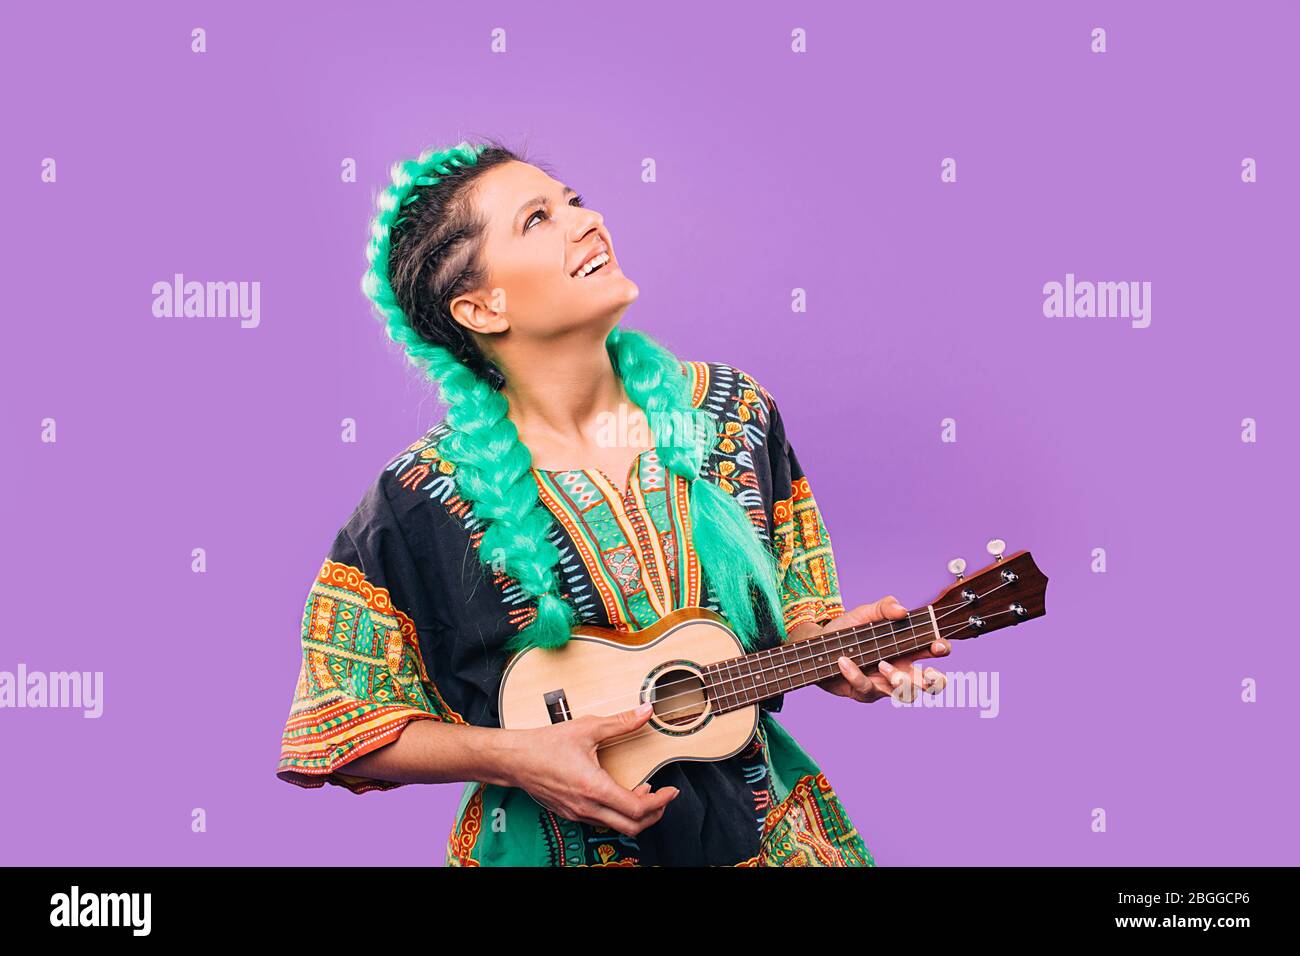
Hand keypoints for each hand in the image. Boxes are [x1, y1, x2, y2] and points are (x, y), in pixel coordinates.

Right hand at [500, 703, 679, 835]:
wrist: (514, 759)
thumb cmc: (546, 744)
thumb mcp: (587, 728)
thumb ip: (621, 722)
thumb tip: (646, 712)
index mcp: (594, 788)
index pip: (637, 809)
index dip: (660, 802)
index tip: (671, 790)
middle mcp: (587, 807)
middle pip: (632, 827)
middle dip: (654, 814)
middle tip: (663, 796)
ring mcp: (578, 813)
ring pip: (617, 826)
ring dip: (635, 814)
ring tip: (643, 792)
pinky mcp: (570, 813)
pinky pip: (602, 821)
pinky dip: (618, 813)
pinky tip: (619, 794)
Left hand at [788, 595, 951, 702]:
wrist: (818, 646)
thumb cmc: (847, 630)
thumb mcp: (865, 613)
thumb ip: (884, 607)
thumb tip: (903, 610)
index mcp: (907, 647)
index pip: (934, 650)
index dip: (942, 648)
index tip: (936, 645)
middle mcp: (901, 668)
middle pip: (931, 683)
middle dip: (935, 682)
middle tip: (927, 674)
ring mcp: (885, 683)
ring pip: (906, 694)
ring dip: (899, 680)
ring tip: (882, 665)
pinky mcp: (865, 692)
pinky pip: (867, 688)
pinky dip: (855, 674)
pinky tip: (844, 662)